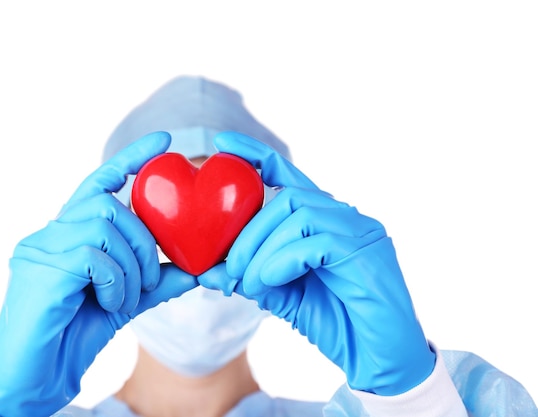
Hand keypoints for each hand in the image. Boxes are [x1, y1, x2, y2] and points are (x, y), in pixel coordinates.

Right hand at [0, 131, 197, 416]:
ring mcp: (40, 247)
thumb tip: (197, 269)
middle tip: (149, 278)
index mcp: (69, 233)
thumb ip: (156, 281)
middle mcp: (50, 232)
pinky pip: (94, 255)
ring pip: (104, 226)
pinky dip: (115, 280)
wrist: (37, 376)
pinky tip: (109, 303)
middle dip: (143, 241)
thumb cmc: (74, 334)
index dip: (132, 159)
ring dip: (131, 265)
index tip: (165, 142)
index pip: (100, 182)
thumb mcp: (124, 301)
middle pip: (109, 205)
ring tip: (126, 297)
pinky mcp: (39, 266)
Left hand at [199, 131, 434, 394]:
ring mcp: (360, 230)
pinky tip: (270, 282)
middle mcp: (345, 217)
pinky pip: (315, 240)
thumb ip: (252, 277)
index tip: (221, 145)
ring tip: (248, 284)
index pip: (288, 176)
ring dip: (262, 250)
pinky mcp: (368, 250)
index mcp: (325, 221)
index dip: (255, 156)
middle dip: (247, 233)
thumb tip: (206, 269)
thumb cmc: (336, 324)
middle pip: (286, 199)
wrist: (380, 360)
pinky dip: (283, 260)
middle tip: (229, 270)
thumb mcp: (283, 297)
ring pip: (299, 214)